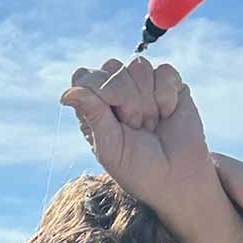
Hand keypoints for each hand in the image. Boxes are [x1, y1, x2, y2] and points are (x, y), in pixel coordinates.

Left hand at [60, 58, 216, 221]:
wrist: (177, 176)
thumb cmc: (138, 168)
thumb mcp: (109, 147)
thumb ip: (92, 115)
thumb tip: (65, 94)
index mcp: (93, 108)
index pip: (85, 77)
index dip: (99, 88)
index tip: (113, 113)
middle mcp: (115, 92)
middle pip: (111, 67)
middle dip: (126, 99)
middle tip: (136, 128)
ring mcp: (142, 85)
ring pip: (138, 66)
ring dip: (147, 102)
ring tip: (151, 125)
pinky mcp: (168, 82)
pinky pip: (163, 71)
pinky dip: (166, 96)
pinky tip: (167, 114)